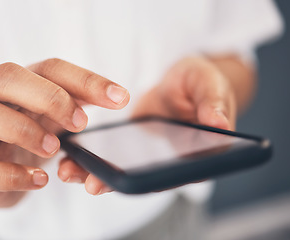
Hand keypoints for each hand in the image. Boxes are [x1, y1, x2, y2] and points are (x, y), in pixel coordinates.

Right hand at [0, 59, 129, 206]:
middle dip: (48, 97)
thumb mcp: (57, 114)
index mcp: (24, 84)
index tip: (120, 99)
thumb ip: (81, 103)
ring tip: (54, 148)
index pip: (51, 68)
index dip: (86, 80)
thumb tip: (119, 97)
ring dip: (23, 130)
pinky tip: (40, 180)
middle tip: (81, 123)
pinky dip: (12, 174)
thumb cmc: (32, 134)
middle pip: (6, 76)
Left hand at [57, 57, 237, 194]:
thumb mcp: (209, 84)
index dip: (156, 180)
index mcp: (203, 154)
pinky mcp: (133, 152)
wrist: (180, 82)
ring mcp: (152, 161)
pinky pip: (114, 161)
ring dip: (99, 176)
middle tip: (92, 184)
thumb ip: (213, 102)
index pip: (182, 174)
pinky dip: (92, 161)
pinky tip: (70, 158)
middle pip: (147, 181)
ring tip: (70, 173)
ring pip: (126, 174)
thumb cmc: (200, 82)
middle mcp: (175, 164)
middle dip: (117, 183)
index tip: (129, 181)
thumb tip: (219, 124)